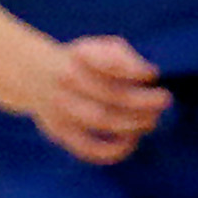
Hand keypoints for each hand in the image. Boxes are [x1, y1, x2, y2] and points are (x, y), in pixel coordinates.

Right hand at [30, 33, 170, 164]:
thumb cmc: (81, 63)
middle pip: (110, 95)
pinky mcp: (58, 130)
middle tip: (164, 100)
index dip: (134, 71)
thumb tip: (149, 74)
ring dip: (133, 123)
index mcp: (76, 57)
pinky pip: (87, 148)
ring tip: (151, 120)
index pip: (108, 63)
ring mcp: (59, 107)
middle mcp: (65, 81)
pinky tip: (131, 141)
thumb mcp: (96, 47)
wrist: (34, 75)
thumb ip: (122, 55)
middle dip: (143, 102)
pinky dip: (112, 150)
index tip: (153, 75)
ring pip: (101, 120)